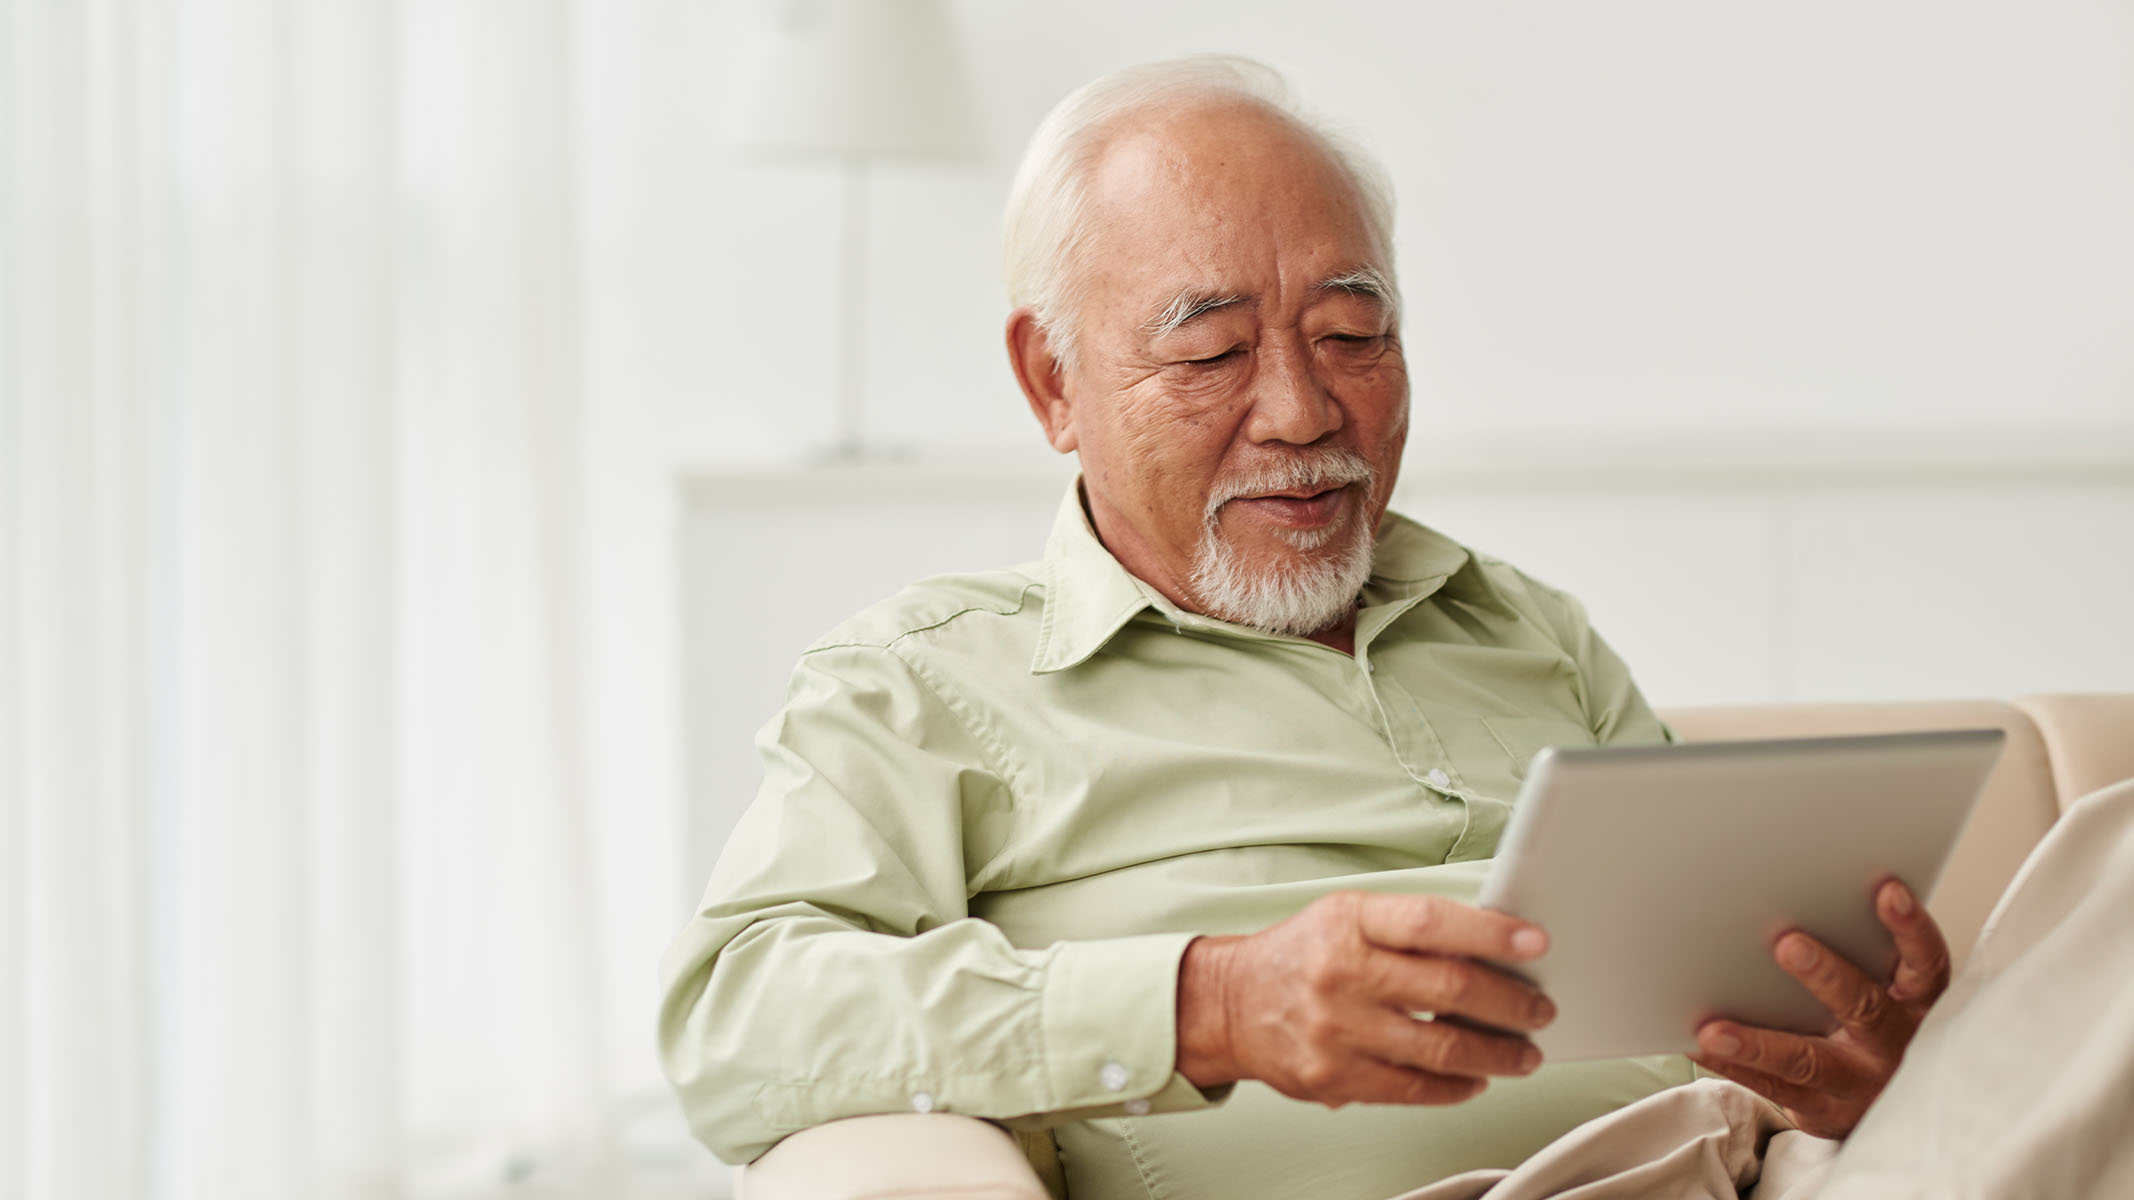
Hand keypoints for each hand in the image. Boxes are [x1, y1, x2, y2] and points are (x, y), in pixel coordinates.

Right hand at [1175, 890, 1556, 1107]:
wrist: (1232, 1003)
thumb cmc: (1301, 955)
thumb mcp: (1348, 916)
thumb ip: (1411, 928)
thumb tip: (1493, 946)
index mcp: (1349, 922)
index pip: (1431, 922)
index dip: (1490, 932)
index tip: (1534, 942)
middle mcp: (1341, 973)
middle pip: (1449, 989)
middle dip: (1511, 1003)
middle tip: (1539, 1008)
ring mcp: (1337, 1030)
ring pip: (1441, 1048)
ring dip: (1497, 1054)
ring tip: (1522, 1052)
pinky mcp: (1334, 1077)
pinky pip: (1413, 1089)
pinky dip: (1456, 1086)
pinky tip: (1474, 1077)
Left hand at [1690, 878, 1950, 1136]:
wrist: (1885, 1107)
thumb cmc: (1875, 1026)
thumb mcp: (1889, 989)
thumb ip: (1863, 952)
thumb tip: (1791, 893)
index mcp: (1917, 1002)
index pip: (1925, 962)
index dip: (1909, 928)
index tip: (1888, 890)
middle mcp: (1894, 1043)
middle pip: (1866, 1008)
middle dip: (1828, 976)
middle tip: (1788, 943)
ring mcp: (1859, 1081)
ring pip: (1809, 1060)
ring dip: (1758, 1043)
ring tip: (1714, 1028)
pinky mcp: (1823, 1109)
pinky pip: (1772, 1086)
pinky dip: (1731, 1064)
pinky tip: (1697, 1044)